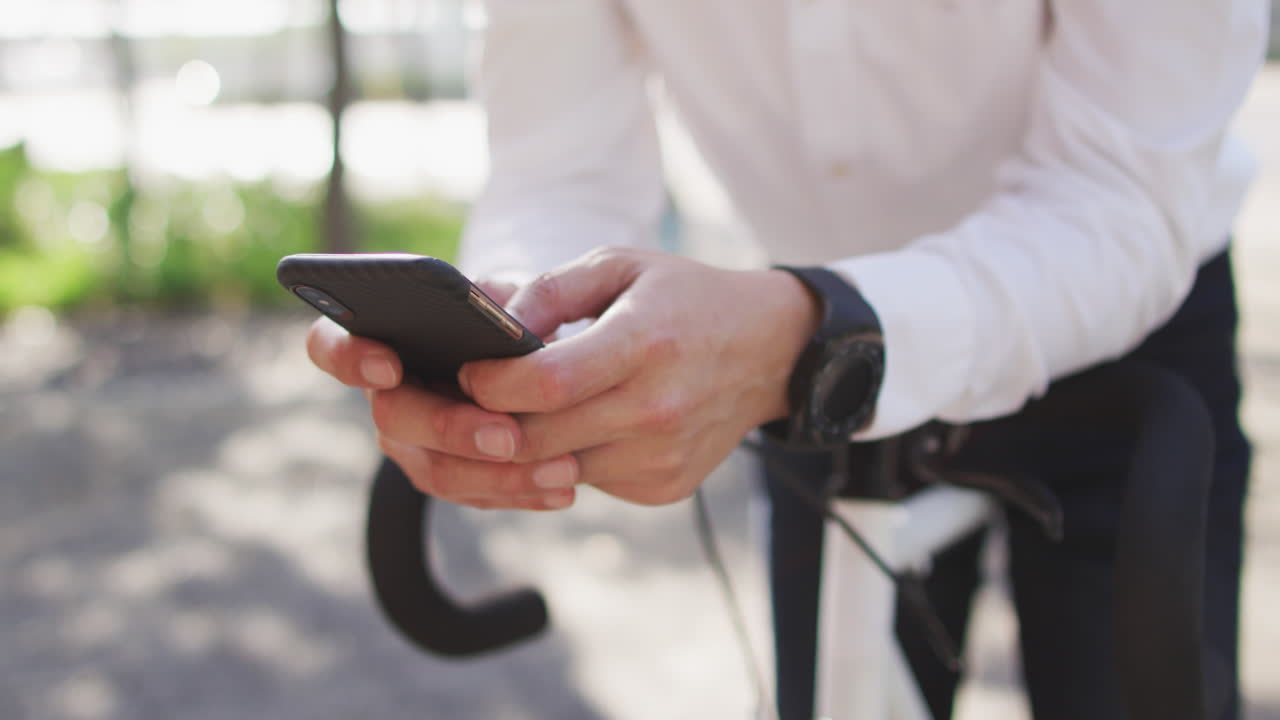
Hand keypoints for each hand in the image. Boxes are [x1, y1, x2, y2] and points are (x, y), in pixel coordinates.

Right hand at [304, 279, 582, 510]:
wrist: (544, 362)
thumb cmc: (511, 316)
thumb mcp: (510, 295)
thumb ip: (499, 300)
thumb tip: (507, 324)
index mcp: (381, 337)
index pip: (330, 345)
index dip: (349, 358)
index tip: (389, 365)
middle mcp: (385, 395)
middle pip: (395, 418)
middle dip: (452, 428)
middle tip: (509, 436)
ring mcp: (412, 443)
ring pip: (437, 470)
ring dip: (500, 474)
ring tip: (561, 466)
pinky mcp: (449, 477)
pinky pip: (474, 495)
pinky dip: (521, 493)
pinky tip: (563, 488)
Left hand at [459, 248, 819, 505]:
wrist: (768, 351)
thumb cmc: (683, 300)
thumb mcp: (620, 267)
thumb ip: (550, 290)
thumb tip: (491, 324)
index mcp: (643, 343)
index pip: (546, 384)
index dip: (491, 384)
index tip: (467, 372)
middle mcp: (657, 408)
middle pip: (539, 439)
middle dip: (490, 424)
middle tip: (472, 401)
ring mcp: (663, 456)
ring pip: (557, 470)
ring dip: (527, 447)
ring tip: (520, 412)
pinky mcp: (665, 486)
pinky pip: (590, 482)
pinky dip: (569, 459)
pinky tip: (577, 426)